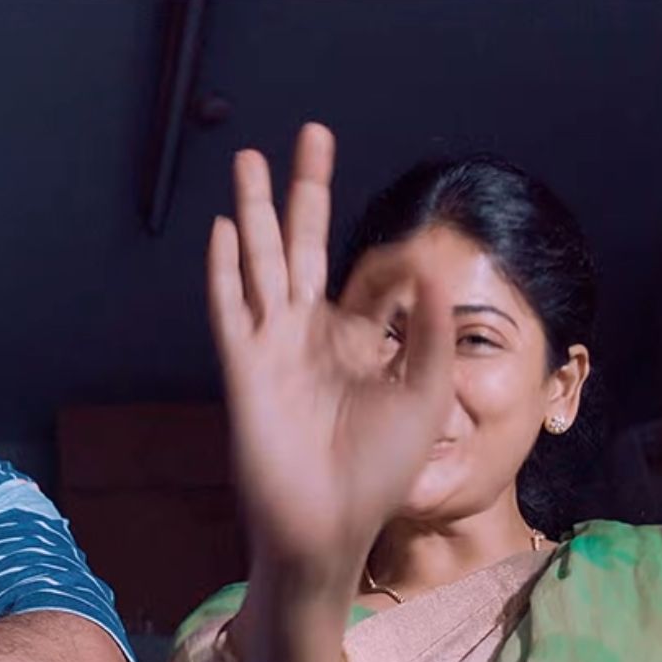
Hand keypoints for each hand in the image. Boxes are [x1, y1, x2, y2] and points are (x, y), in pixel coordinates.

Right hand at [206, 124, 454, 595]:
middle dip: (306, 190)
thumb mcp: (423, 394)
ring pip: (262, 262)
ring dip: (256, 210)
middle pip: (303, 245)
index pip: (360, 277)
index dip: (387, 259)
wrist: (330, 526)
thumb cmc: (378, 473)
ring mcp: (273, 349)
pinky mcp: (246, 370)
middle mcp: (309, 336)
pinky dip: (226, 270)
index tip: (410, 256)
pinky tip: (227, 230)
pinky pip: (232, 310)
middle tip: (310, 135)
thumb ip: (429, 332)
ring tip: (249, 160)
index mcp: (353, 343)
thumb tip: (435, 267)